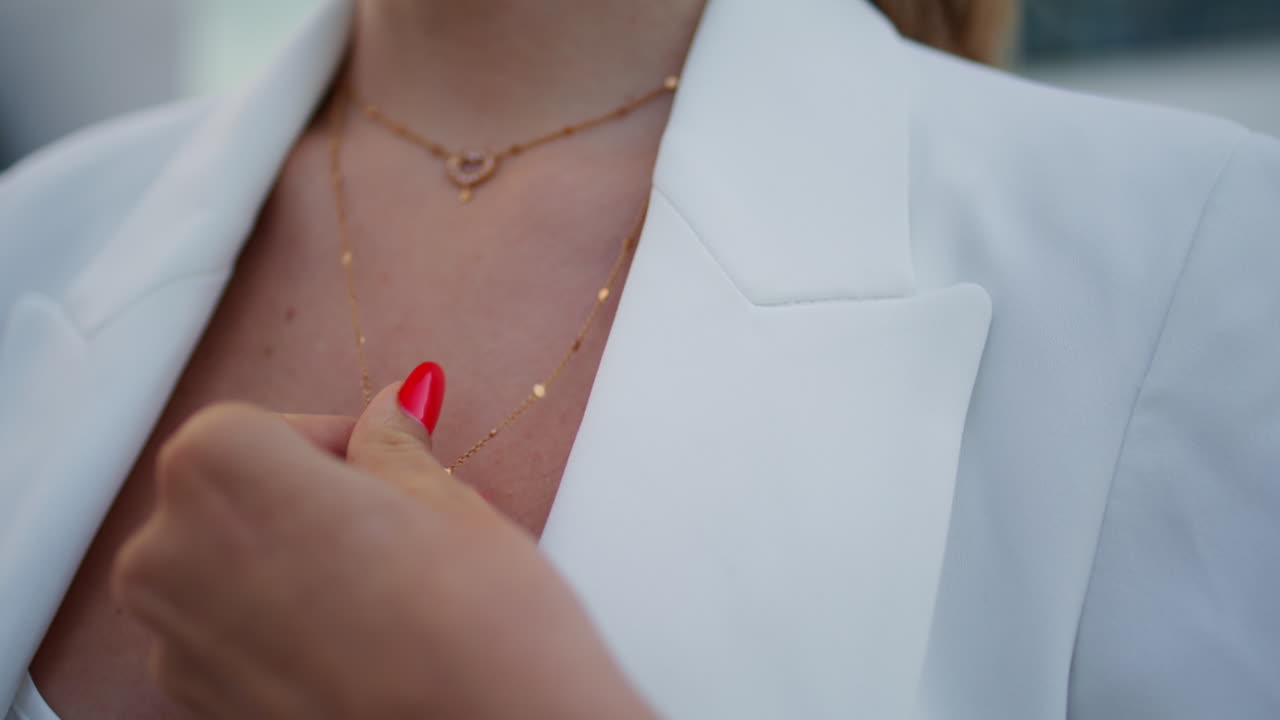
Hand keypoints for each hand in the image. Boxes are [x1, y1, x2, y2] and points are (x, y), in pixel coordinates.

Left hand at [112, 379, 652, 719]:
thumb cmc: (478, 632)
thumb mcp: (445, 500)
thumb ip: (392, 445)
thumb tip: (390, 411)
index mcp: (220, 469)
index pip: (268, 426)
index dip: (341, 446)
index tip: (391, 463)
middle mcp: (169, 551)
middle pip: (238, 493)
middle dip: (311, 500)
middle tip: (399, 526)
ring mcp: (175, 638)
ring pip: (234, 564)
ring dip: (298, 562)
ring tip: (389, 589)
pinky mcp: (201, 703)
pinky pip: (234, 632)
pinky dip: (286, 624)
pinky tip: (363, 638)